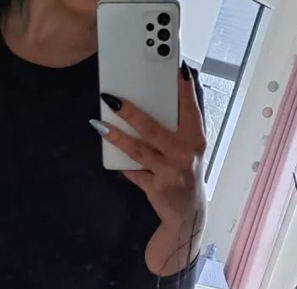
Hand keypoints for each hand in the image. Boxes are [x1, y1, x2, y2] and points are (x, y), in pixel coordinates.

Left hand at [97, 67, 207, 275]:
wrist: (187, 214)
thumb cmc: (185, 172)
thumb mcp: (190, 148)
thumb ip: (181, 124)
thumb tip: (160, 97)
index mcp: (196, 138)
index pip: (190, 108)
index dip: (184, 88)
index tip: (175, 68)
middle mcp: (185, 154)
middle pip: (154, 129)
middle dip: (132, 113)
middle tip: (113, 99)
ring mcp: (171, 172)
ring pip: (139, 151)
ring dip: (117, 136)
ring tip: (101, 125)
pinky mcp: (157, 188)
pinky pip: (134, 172)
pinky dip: (122, 162)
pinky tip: (109, 148)